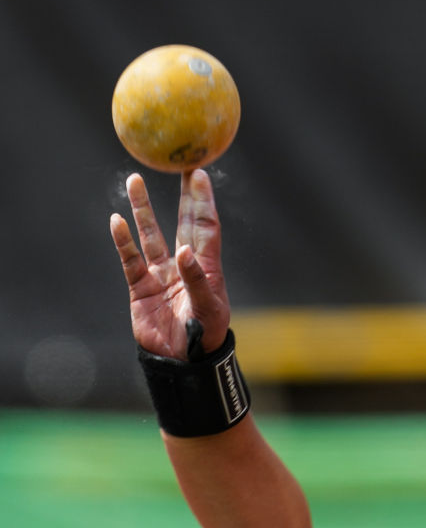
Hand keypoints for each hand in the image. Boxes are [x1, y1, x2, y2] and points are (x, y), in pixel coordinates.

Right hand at [110, 169, 230, 358]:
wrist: (182, 363)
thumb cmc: (204, 338)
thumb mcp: (208, 310)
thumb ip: (197, 280)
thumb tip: (184, 251)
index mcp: (207, 268)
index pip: (205, 226)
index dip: (202, 200)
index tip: (199, 173)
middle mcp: (183, 266)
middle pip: (181, 222)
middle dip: (180, 195)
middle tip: (176, 164)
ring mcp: (161, 275)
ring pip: (151, 234)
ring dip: (143, 209)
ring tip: (135, 181)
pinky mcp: (141, 288)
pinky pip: (130, 259)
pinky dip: (123, 241)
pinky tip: (116, 220)